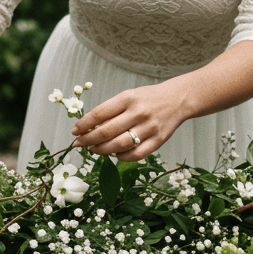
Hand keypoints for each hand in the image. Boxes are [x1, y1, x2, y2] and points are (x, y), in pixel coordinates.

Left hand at [71, 84, 188, 159]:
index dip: (83, 124)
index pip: (99, 114)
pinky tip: (115, 155)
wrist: (177, 100)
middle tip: (78, 144)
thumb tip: (88, 128)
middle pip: (106, 132)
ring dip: (102, 150)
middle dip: (87, 140)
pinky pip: (136, 154)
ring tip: (93, 150)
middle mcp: (138, 113)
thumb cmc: (147, 98)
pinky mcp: (158, 141)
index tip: (74, 131)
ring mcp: (149, 128)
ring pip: (119, 145)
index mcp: (128, 98)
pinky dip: (122, 157)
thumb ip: (111, 110)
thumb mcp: (128, 96)